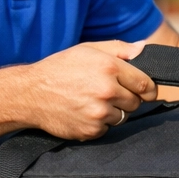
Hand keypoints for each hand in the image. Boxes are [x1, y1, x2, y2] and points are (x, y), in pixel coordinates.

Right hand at [20, 41, 156, 138]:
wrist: (30, 94)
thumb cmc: (60, 68)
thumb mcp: (88, 49)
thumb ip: (119, 49)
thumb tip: (143, 48)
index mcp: (110, 67)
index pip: (145, 84)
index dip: (148, 89)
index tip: (146, 91)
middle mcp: (107, 90)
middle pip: (136, 102)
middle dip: (127, 98)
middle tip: (107, 93)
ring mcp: (99, 112)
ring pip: (123, 117)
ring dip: (113, 112)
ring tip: (92, 102)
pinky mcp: (91, 129)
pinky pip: (107, 129)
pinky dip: (99, 124)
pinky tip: (84, 112)